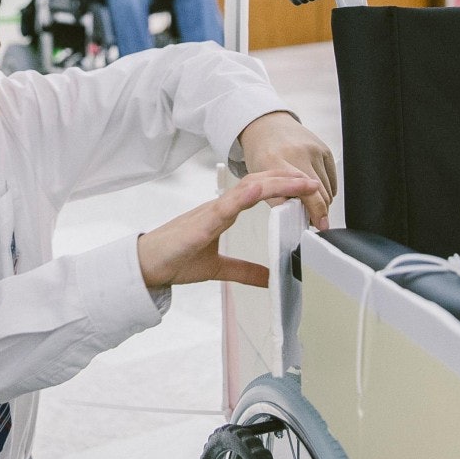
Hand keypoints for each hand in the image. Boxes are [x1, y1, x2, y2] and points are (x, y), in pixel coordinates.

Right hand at [137, 169, 322, 288]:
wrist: (145, 267)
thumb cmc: (175, 260)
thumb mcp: (217, 268)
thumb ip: (244, 270)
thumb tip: (269, 279)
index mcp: (223, 213)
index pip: (258, 190)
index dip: (282, 185)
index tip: (307, 186)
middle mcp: (219, 207)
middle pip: (258, 183)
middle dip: (287, 180)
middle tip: (314, 182)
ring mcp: (209, 213)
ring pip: (246, 190)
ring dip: (274, 184)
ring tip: (297, 181)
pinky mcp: (199, 226)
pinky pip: (224, 207)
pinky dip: (243, 197)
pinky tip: (259, 190)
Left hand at [236, 111, 336, 227]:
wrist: (269, 127)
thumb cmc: (263, 154)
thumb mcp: (260, 179)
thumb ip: (277, 200)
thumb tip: (296, 220)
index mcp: (276, 162)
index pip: (303, 191)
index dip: (315, 210)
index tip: (320, 224)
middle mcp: (297, 153)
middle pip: (320, 193)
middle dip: (318, 210)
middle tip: (311, 218)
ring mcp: (313, 150)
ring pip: (328, 189)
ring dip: (321, 201)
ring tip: (308, 201)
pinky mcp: (324, 149)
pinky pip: (332, 179)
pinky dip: (326, 189)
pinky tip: (314, 188)